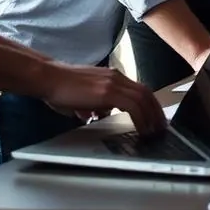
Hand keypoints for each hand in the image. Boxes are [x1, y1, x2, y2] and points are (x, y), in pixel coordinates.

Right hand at [38, 63, 164, 134]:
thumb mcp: (84, 97)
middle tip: (161, 127)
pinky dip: (141, 118)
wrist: (48, 78)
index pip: (139, 89)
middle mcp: (117, 77)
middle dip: (156, 112)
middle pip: (146, 93)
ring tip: (155, 132)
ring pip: (143, 99)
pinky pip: (132, 105)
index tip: (155, 118)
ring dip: (152, 117)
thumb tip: (96, 115)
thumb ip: (94, 104)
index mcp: (113, 77)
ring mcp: (113, 83)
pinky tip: (143, 129)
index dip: (150, 104)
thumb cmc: (61, 88)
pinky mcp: (107, 92)